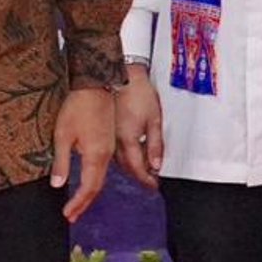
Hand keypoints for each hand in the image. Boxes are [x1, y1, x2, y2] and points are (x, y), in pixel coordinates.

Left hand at [50, 87, 114, 222]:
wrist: (95, 86)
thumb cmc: (78, 107)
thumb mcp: (63, 135)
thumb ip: (62, 162)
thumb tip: (58, 185)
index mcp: (96, 155)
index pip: (89, 187)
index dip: (78, 203)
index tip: (68, 214)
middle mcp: (106, 155)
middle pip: (97, 186)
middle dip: (84, 203)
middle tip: (71, 216)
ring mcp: (109, 149)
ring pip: (101, 178)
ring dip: (89, 193)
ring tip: (77, 205)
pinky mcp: (108, 143)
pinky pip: (102, 168)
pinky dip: (94, 181)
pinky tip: (86, 183)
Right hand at [115, 65, 164, 190]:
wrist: (120, 75)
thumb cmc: (139, 93)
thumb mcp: (154, 119)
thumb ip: (155, 145)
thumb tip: (156, 165)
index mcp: (128, 139)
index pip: (138, 168)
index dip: (147, 180)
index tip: (154, 186)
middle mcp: (114, 141)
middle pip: (126, 167)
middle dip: (139, 177)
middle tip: (150, 181)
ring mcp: (107, 135)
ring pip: (118, 160)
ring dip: (130, 168)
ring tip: (142, 171)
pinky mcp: (104, 129)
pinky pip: (112, 150)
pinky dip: (122, 157)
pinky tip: (128, 155)